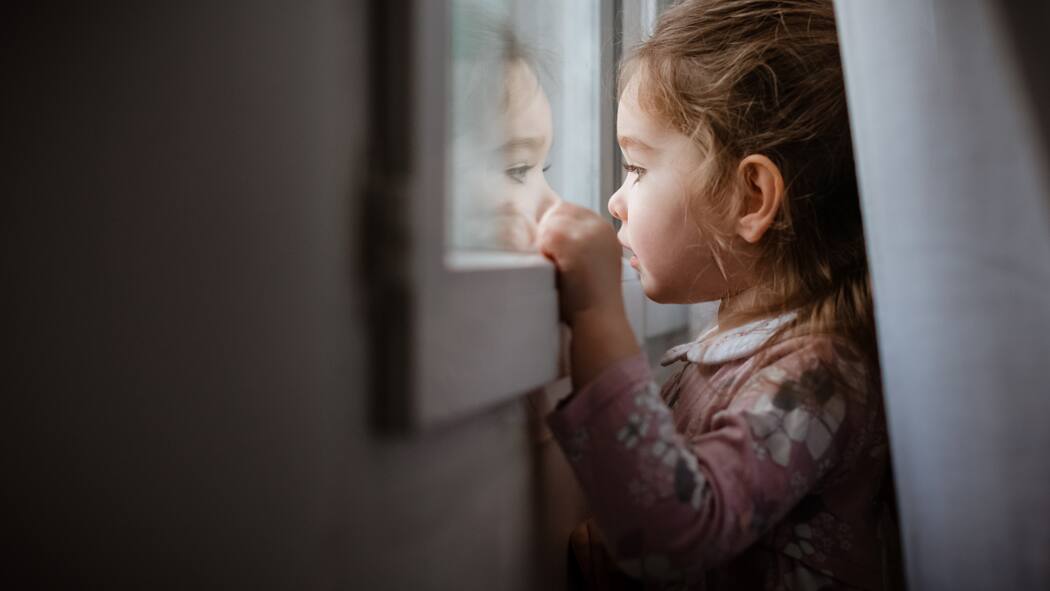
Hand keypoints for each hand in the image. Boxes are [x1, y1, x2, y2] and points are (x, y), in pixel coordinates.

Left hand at [536, 201, 639, 387]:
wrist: (599, 320)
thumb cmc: (591, 299)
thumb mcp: (594, 263)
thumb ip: (580, 243)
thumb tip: (548, 229)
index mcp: (605, 230)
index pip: (570, 210)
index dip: (555, 225)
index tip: (551, 247)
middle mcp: (599, 227)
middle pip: (558, 211)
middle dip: (547, 232)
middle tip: (549, 257)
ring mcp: (587, 233)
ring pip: (548, 223)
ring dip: (544, 244)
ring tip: (553, 266)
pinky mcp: (572, 243)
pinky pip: (543, 237)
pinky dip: (542, 253)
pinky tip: (552, 269)